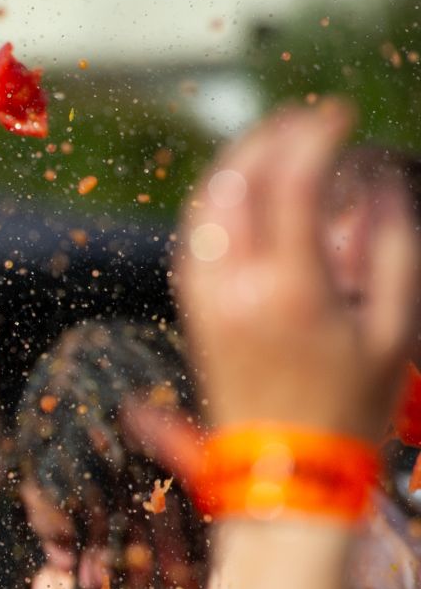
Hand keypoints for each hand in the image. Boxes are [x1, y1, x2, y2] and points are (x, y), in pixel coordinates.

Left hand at [174, 102, 420, 437]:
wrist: (283, 473)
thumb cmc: (352, 405)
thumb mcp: (396, 329)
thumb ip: (392, 248)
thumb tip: (379, 183)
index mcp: (291, 289)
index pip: (291, 183)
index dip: (314, 134)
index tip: (340, 115)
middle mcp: (236, 288)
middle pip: (237, 181)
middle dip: (270, 136)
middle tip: (307, 119)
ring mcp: (205, 298)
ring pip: (205, 205)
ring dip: (237, 162)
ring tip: (276, 141)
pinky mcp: (192, 310)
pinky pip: (193, 236)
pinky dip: (217, 199)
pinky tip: (245, 187)